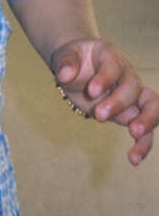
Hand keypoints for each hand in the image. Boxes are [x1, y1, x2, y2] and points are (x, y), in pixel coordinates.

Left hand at [51, 38, 158, 165]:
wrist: (79, 67)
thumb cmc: (75, 60)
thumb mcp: (66, 56)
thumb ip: (66, 63)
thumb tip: (65, 75)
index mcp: (111, 56)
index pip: (114, 66)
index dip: (105, 78)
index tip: (91, 91)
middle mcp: (126, 74)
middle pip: (132, 87)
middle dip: (118, 102)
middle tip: (99, 116)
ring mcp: (132, 95)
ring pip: (151, 106)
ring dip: (146, 121)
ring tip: (134, 135)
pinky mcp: (131, 113)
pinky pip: (144, 129)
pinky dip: (142, 144)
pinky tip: (133, 159)